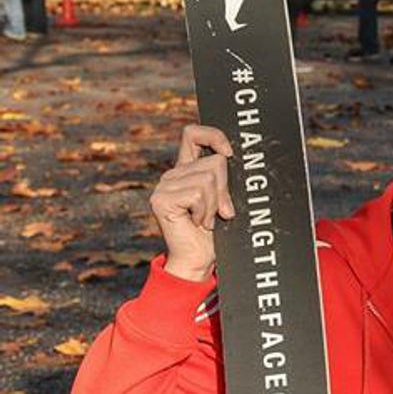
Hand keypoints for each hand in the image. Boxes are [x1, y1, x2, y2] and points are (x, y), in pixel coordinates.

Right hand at [150, 124, 234, 281]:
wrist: (199, 259)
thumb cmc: (216, 231)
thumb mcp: (224, 199)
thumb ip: (223, 179)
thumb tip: (231, 157)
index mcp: (186, 170)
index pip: (193, 134)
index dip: (213, 135)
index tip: (230, 153)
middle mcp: (172, 174)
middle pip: (214, 162)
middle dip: (225, 189)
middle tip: (221, 211)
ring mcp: (164, 186)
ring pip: (208, 179)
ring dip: (216, 204)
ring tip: (207, 219)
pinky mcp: (161, 199)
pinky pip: (198, 194)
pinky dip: (205, 211)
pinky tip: (197, 223)